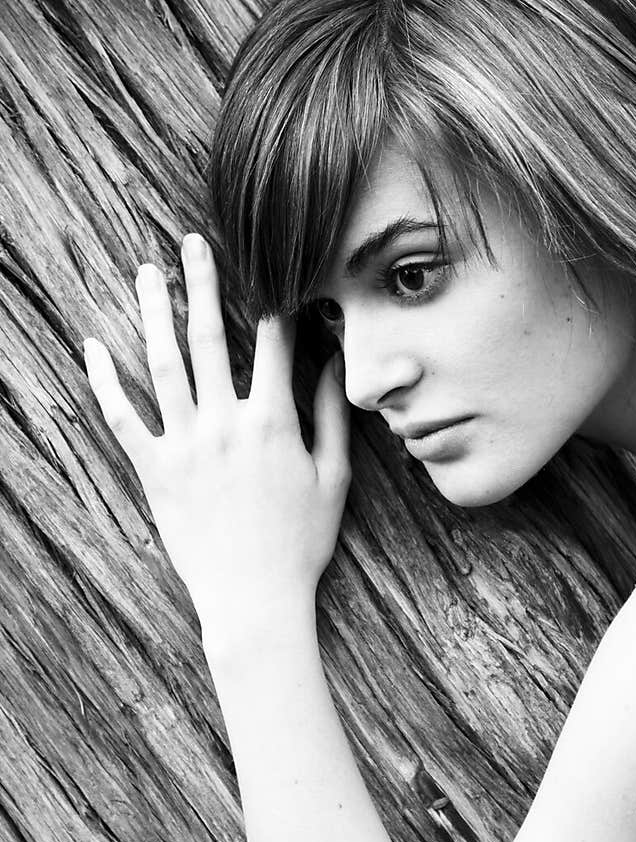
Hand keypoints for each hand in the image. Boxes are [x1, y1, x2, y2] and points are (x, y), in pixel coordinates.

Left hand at [83, 234, 349, 637]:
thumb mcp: (334, 479)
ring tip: (148, 273)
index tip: (272, 266)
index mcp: (273, 421)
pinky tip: (93, 346)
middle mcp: (225, 423)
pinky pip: (122, 417)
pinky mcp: (154, 471)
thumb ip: (333, 417)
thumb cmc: (301, 544)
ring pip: (162, 365)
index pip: (272, 343)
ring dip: (154, 313)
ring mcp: (185, 445)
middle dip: (204, 283)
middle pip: (209, 337)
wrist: (255, 599)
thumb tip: (335, 366)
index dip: (274, 300)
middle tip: (195, 242)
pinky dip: (104, 381)